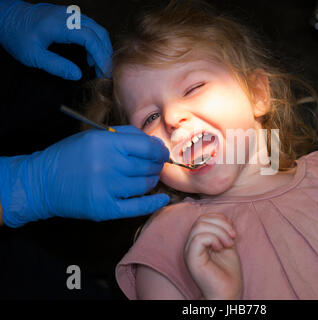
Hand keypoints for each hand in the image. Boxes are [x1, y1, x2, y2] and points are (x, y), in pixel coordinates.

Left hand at [0, 0, 111, 79]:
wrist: (6, 16)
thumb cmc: (16, 35)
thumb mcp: (32, 55)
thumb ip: (56, 66)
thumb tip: (77, 74)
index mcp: (60, 25)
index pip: (90, 38)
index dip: (101, 56)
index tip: (105, 72)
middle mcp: (68, 16)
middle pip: (99, 32)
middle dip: (105, 53)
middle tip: (104, 72)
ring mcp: (70, 14)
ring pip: (96, 29)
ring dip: (101, 47)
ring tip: (97, 66)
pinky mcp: (69, 16)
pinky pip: (90, 27)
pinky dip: (95, 41)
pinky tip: (89, 55)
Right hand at [0, 126, 169, 226]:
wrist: (42, 183)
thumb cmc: (71, 156)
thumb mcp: (94, 136)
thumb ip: (125, 135)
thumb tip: (154, 143)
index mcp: (104, 143)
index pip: (145, 146)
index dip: (159, 150)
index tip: (161, 152)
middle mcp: (107, 165)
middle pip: (147, 166)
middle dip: (157, 165)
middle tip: (156, 164)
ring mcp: (106, 189)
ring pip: (145, 184)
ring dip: (152, 180)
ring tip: (149, 176)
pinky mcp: (105, 208)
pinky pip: (138, 207)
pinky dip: (154, 203)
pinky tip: (163, 198)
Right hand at [184, 213, 241, 299]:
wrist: (227, 293)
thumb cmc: (228, 273)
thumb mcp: (227, 245)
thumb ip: (223, 231)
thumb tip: (224, 218)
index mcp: (198, 241)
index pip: (204, 218)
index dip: (220, 219)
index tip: (233, 232)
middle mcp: (191, 244)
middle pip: (201, 219)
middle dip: (221, 224)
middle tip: (233, 237)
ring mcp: (189, 251)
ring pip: (200, 225)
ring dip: (219, 232)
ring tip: (228, 244)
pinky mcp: (191, 258)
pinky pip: (199, 238)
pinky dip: (214, 239)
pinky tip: (220, 248)